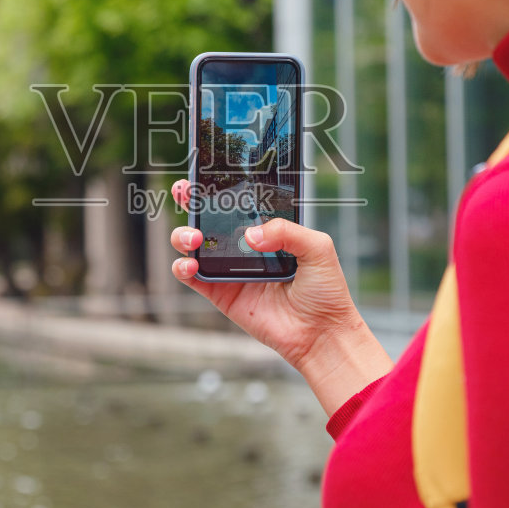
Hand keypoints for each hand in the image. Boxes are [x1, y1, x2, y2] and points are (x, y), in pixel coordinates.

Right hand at [167, 178, 369, 375]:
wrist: (321, 334)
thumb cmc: (326, 291)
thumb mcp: (318, 248)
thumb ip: (287, 231)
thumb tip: (249, 235)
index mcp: (268, 230)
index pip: (240, 202)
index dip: (220, 187)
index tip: (206, 174)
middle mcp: (245, 247)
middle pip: (209, 218)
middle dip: (192, 201)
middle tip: (184, 192)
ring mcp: (230, 270)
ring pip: (194, 245)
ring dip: (184, 235)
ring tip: (194, 238)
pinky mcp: (221, 294)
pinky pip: (192, 278)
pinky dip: (182, 267)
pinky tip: (190, 264)